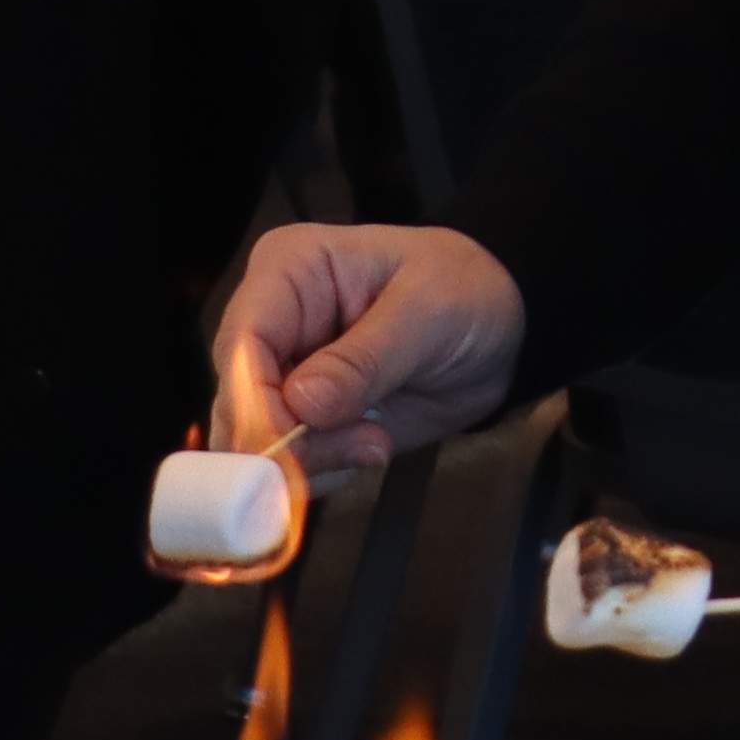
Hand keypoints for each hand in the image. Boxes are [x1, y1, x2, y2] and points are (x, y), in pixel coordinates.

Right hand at [220, 223, 527, 477]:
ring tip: (378, 440)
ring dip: (315, 459)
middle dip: (289, 441)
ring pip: (256, 442)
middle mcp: (274, 323)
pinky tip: (374, 445)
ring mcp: (286, 375)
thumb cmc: (464, 289)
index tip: (291, 441)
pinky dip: (327, 469)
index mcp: (289, 270)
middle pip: (238, 401)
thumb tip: (305, 401)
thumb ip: (367, 357)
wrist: (501, 326)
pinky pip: (290, 463)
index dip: (256, 400)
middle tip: (357, 446)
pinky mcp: (306, 418)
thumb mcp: (428, 310)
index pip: (242, 342)